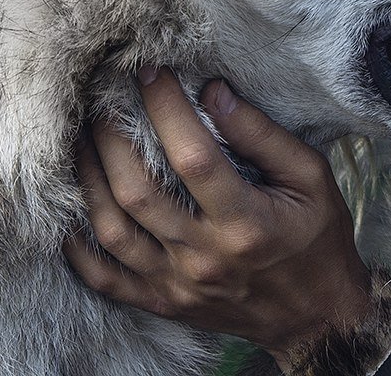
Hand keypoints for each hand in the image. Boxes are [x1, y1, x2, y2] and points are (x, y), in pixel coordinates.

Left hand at [65, 66, 373, 368]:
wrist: (316, 317)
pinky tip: (72, 209)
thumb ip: (265, 136)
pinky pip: (105, 278)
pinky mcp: (162, 301)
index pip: (194, 157)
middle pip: (138, 192)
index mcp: (247, 222)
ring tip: (83, 142)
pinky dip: (78, 246)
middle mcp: (205, 256)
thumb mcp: (312, 178)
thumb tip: (215, 92)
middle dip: (113, 138)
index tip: (151, 73)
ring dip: (89, 180)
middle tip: (105, 101)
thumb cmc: (317, 239)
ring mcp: (178, 283)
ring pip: (112, 229)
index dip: (167, 109)